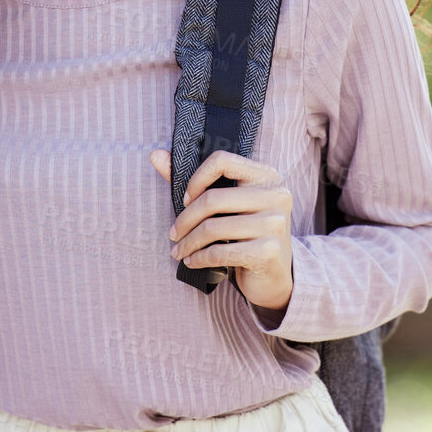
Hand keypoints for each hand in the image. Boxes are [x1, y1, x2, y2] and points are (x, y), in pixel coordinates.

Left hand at [149, 148, 292, 314]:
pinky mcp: (269, 251)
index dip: (196, 179)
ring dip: (188, 242)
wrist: (275, 276)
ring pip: (213, 228)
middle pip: (213, 199)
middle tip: (173, 233)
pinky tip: (192, 261)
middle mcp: (276, 195)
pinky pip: (220, 252)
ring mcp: (275, 223)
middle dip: (185, 219)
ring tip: (179, 250)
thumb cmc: (246, 235)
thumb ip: (195, 181)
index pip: (222, 161)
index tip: (186, 199)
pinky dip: (199, 258)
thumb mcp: (228, 206)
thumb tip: (155, 155)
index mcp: (266, 176)